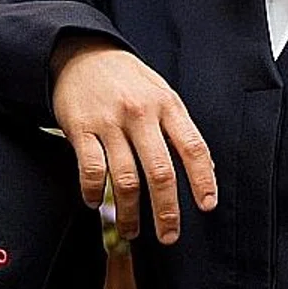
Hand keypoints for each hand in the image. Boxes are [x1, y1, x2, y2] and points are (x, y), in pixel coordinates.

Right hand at [50, 38, 216, 243]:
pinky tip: (97, 204)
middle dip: (167, 210)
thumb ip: (180, 129)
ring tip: (132, 231)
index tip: (207, 206)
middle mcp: (140, 113)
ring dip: (130, 212)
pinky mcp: (80, 128)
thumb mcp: (161, 93)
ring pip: (124, 178)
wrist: (81, 53)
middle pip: (159, 171)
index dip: (203, 180)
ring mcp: (109, 122)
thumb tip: (207, 169)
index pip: (193, 147)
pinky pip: (90, 170)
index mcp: (167, 105)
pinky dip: (94, 193)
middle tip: (169, 235)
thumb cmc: (126, 79)